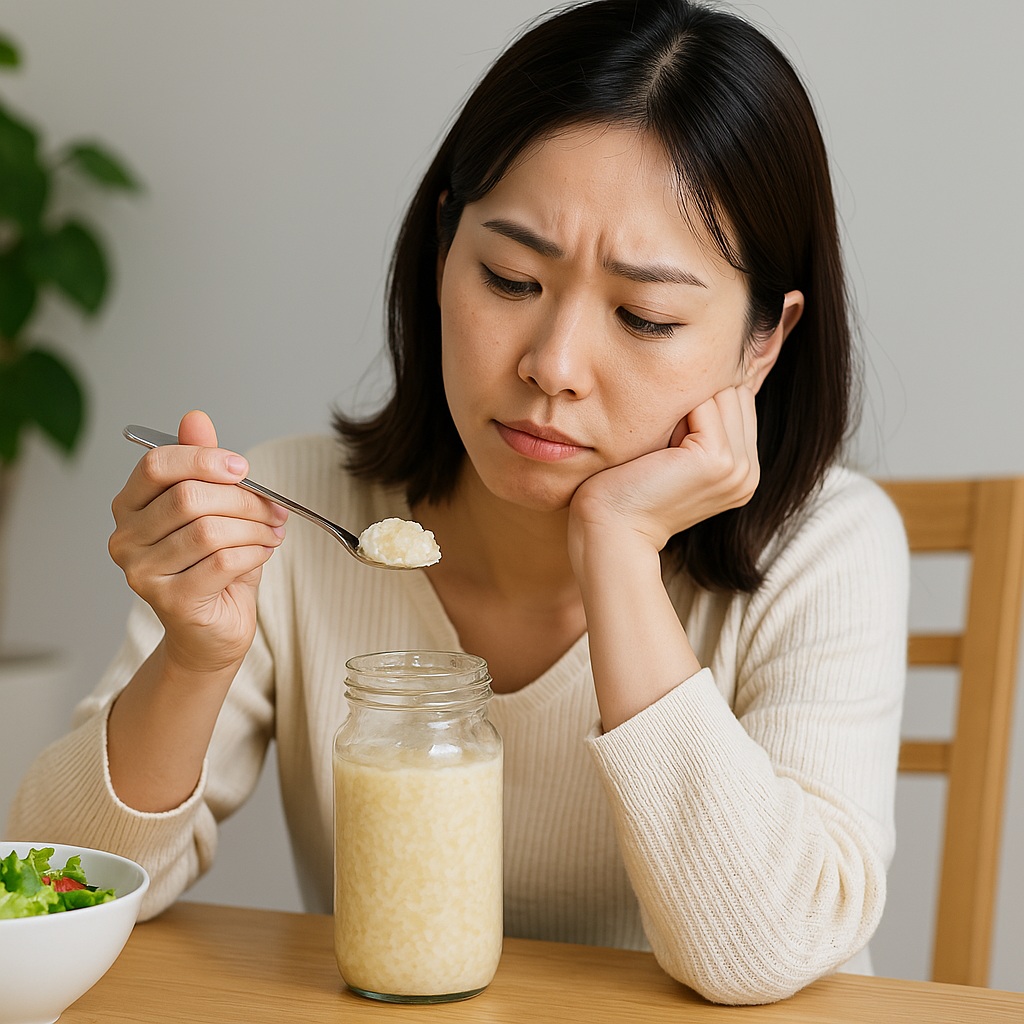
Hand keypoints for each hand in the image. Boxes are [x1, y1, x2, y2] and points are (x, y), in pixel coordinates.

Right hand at [108, 410, 287, 674]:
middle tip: (273, 509)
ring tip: (272, 533)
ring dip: (254, 528)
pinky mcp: (170, 600)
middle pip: (189, 497)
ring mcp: (142, 573)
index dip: (203, 458)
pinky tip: (263, 553)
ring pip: (210, 530)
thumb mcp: (212, 508)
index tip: (242, 468)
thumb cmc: (212, 565)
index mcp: (129, 506)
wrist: (212, 631)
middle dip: (243, 499)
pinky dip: (254, 552)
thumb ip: (202, 464)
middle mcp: (125, 539)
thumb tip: (195, 417)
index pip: (156, 465)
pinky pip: (223, 561)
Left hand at [569, 385, 758, 555]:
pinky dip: (673, 411)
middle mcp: (748, 472)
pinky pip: (703, 402)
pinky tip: (655, 446)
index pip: (737, 401)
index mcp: (743, 471)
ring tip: (658, 446)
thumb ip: (699, 424)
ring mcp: (738, 467)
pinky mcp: (718, 459)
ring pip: (721, 391)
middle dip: (694, 399)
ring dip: (682, 403)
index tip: (664, 434)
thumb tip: (706, 372)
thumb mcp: (673, 454)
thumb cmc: (628, 490)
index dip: (698, 401)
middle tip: (659, 442)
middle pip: (733, 391)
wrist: (611, 529)